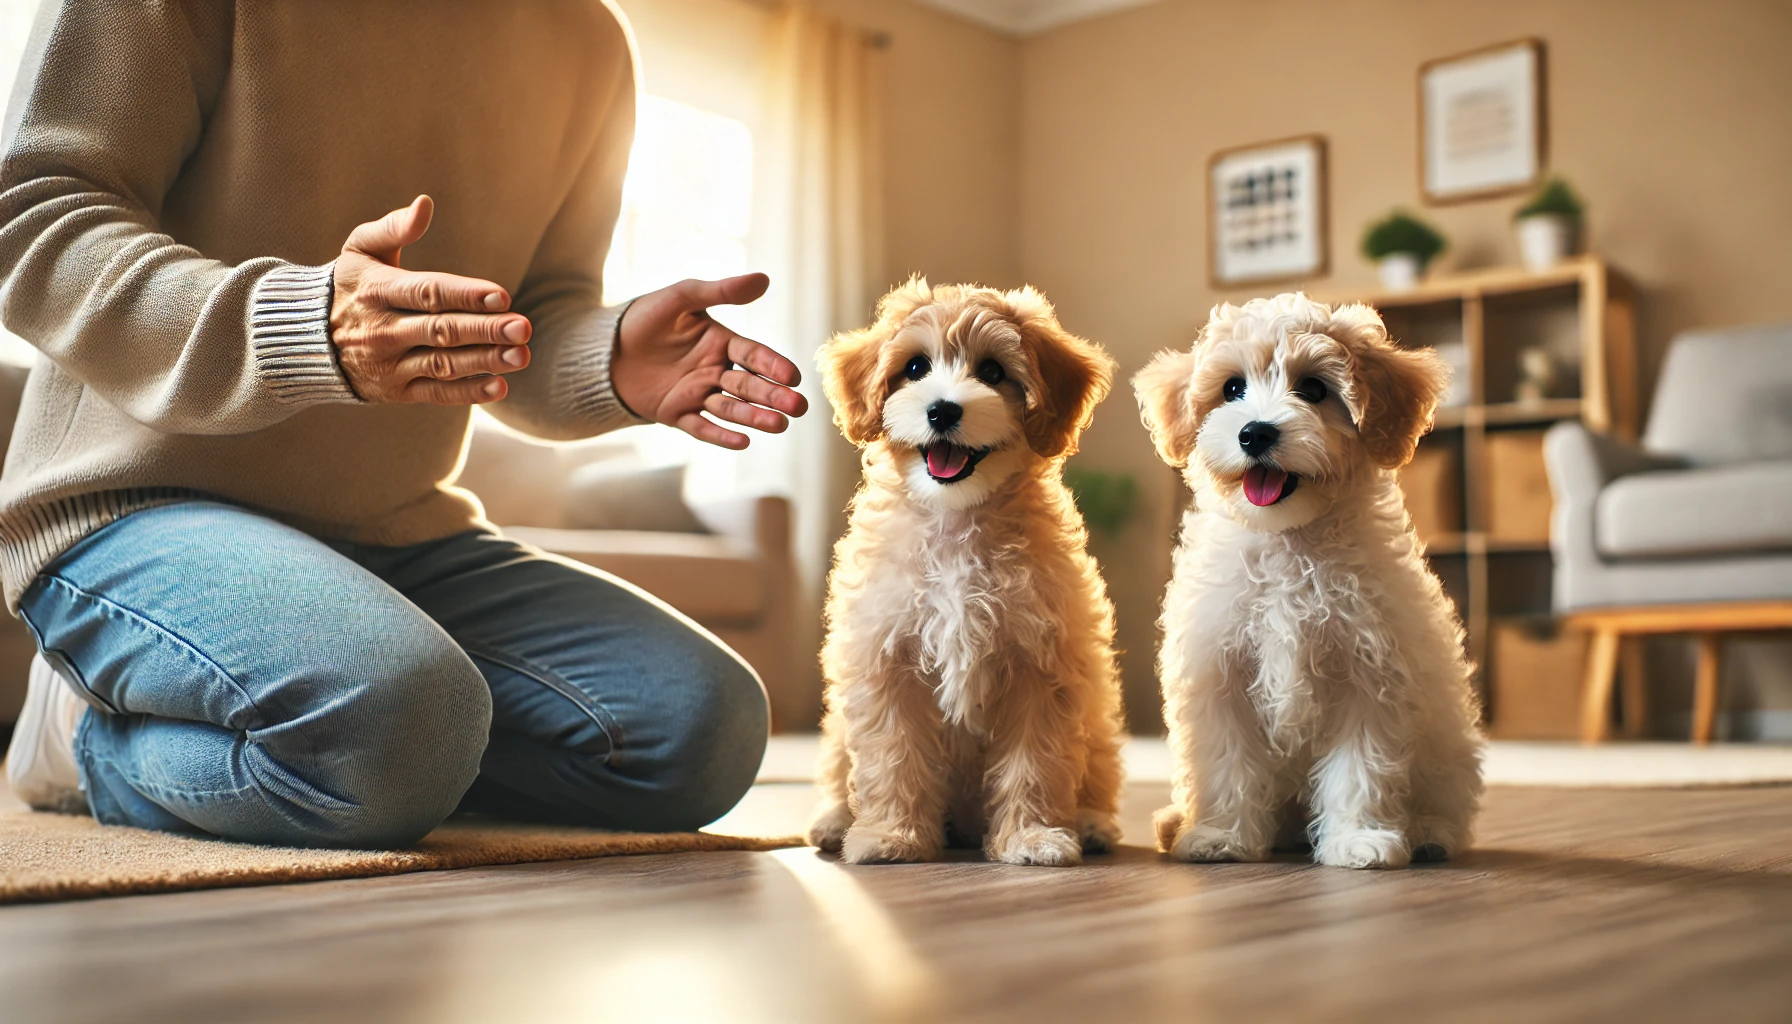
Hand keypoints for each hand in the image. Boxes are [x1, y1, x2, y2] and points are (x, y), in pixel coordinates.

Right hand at [329, 195, 531, 403]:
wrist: (304, 340)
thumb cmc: (346, 285)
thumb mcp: (359, 249)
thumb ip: (393, 227)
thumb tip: (425, 204)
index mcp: (377, 291)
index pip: (428, 292)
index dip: (466, 295)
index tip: (503, 296)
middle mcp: (381, 330)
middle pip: (441, 331)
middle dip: (485, 330)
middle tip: (524, 327)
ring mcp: (388, 364)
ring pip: (442, 365)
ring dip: (484, 362)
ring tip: (521, 356)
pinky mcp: (395, 392)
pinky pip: (435, 394)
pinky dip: (467, 393)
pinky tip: (500, 385)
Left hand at [612, 274, 807, 448]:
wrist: (605, 349)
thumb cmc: (645, 318)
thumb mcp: (681, 298)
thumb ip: (720, 292)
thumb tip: (764, 279)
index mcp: (721, 343)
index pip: (752, 355)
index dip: (772, 365)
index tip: (792, 376)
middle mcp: (715, 370)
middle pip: (748, 385)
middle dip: (773, 396)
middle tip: (798, 407)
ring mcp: (697, 394)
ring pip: (731, 409)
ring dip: (755, 417)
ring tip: (780, 425)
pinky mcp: (677, 414)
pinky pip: (702, 427)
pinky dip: (721, 435)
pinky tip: (743, 442)